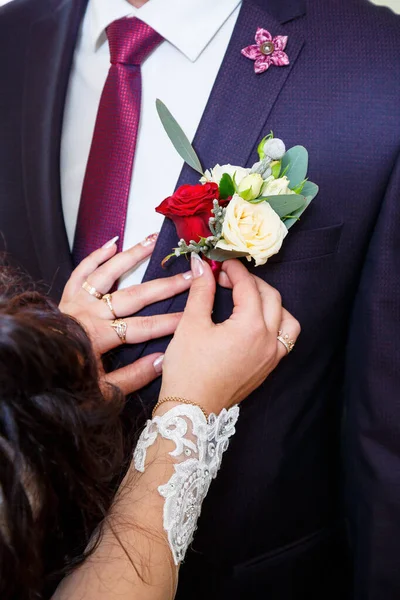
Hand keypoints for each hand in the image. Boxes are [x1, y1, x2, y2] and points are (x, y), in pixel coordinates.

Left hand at [59, 235, 192, 393]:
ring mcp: (77, 302)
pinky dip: (95, 257)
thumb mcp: (102, 391)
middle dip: (164, 286)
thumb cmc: (67, 383)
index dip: (170, 322)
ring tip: (153, 241)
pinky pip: (82, 272)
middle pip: (134, 296)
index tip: (192, 315)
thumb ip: (133, 377)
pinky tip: (112, 243)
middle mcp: (90, 314)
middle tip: (188, 276)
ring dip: (132, 256)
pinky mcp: (67, 296)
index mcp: (99, 337)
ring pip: (108, 273)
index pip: (143, 328)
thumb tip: (162, 360)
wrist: (36, 367)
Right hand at [159, 255, 299, 414]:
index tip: (220, 262)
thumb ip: (202, 290)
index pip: (248, 287)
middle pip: (271, 298)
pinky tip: (256, 322)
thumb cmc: (188, 368)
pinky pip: (284, 339)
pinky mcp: (268, 368)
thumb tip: (202, 265)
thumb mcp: (191, 324)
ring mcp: (272, 356)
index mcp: (251, 327)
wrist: (191, 409)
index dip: (234, 270)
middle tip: (226, 277)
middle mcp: (268, 340)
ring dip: (271, 302)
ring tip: (248, 298)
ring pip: (286, 318)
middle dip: (250, 282)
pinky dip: (275, 324)